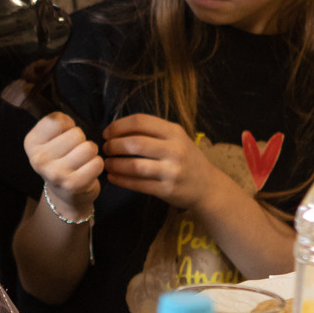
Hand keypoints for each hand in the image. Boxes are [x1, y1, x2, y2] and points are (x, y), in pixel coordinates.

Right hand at [24, 111, 101, 213]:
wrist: (65, 194)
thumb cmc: (61, 159)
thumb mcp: (50, 139)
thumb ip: (55, 122)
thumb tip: (63, 119)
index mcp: (31, 143)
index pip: (57, 119)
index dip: (67, 124)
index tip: (63, 136)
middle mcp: (39, 159)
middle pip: (76, 134)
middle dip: (80, 140)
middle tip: (73, 152)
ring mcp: (55, 173)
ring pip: (88, 147)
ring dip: (90, 153)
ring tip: (81, 161)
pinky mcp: (72, 185)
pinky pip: (97, 163)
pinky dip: (97, 165)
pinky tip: (87, 171)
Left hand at [100, 113, 225, 208]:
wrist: (208, 186)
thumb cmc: (186, 159)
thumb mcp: (176, 139)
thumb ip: (153, 132)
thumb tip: (118, 130)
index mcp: (175, 132)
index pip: (140, 122)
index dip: (119, 126)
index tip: (107, 133)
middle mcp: (175, 150)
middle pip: (135, 143)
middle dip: (114, 145)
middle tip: (105, 149)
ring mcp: (172, 171)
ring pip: (134, 165)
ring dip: (115, 164)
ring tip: (107, 164)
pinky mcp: (167, 190)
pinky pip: (138, 184)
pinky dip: (121, 180)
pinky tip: (113, 177)